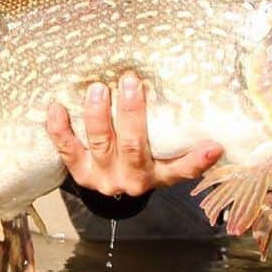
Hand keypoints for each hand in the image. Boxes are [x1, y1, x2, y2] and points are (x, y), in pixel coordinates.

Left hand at [46, 73, 222, 196]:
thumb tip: (213, 118)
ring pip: (100, 144)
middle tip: (130, 81)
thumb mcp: (167, 156)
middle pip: (133, 146)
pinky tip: (57, 107)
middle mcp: (132, 178)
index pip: (183, 169)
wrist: (114, 189)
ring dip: (97, 115)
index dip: (199, 160)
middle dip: (131, 113)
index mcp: (159, 174)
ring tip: (98, 88)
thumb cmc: (146, 160)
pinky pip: (67, 150)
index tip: (215, 145)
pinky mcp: (79, 173)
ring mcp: (103, 176)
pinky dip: (60, 130)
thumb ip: (182, 139)